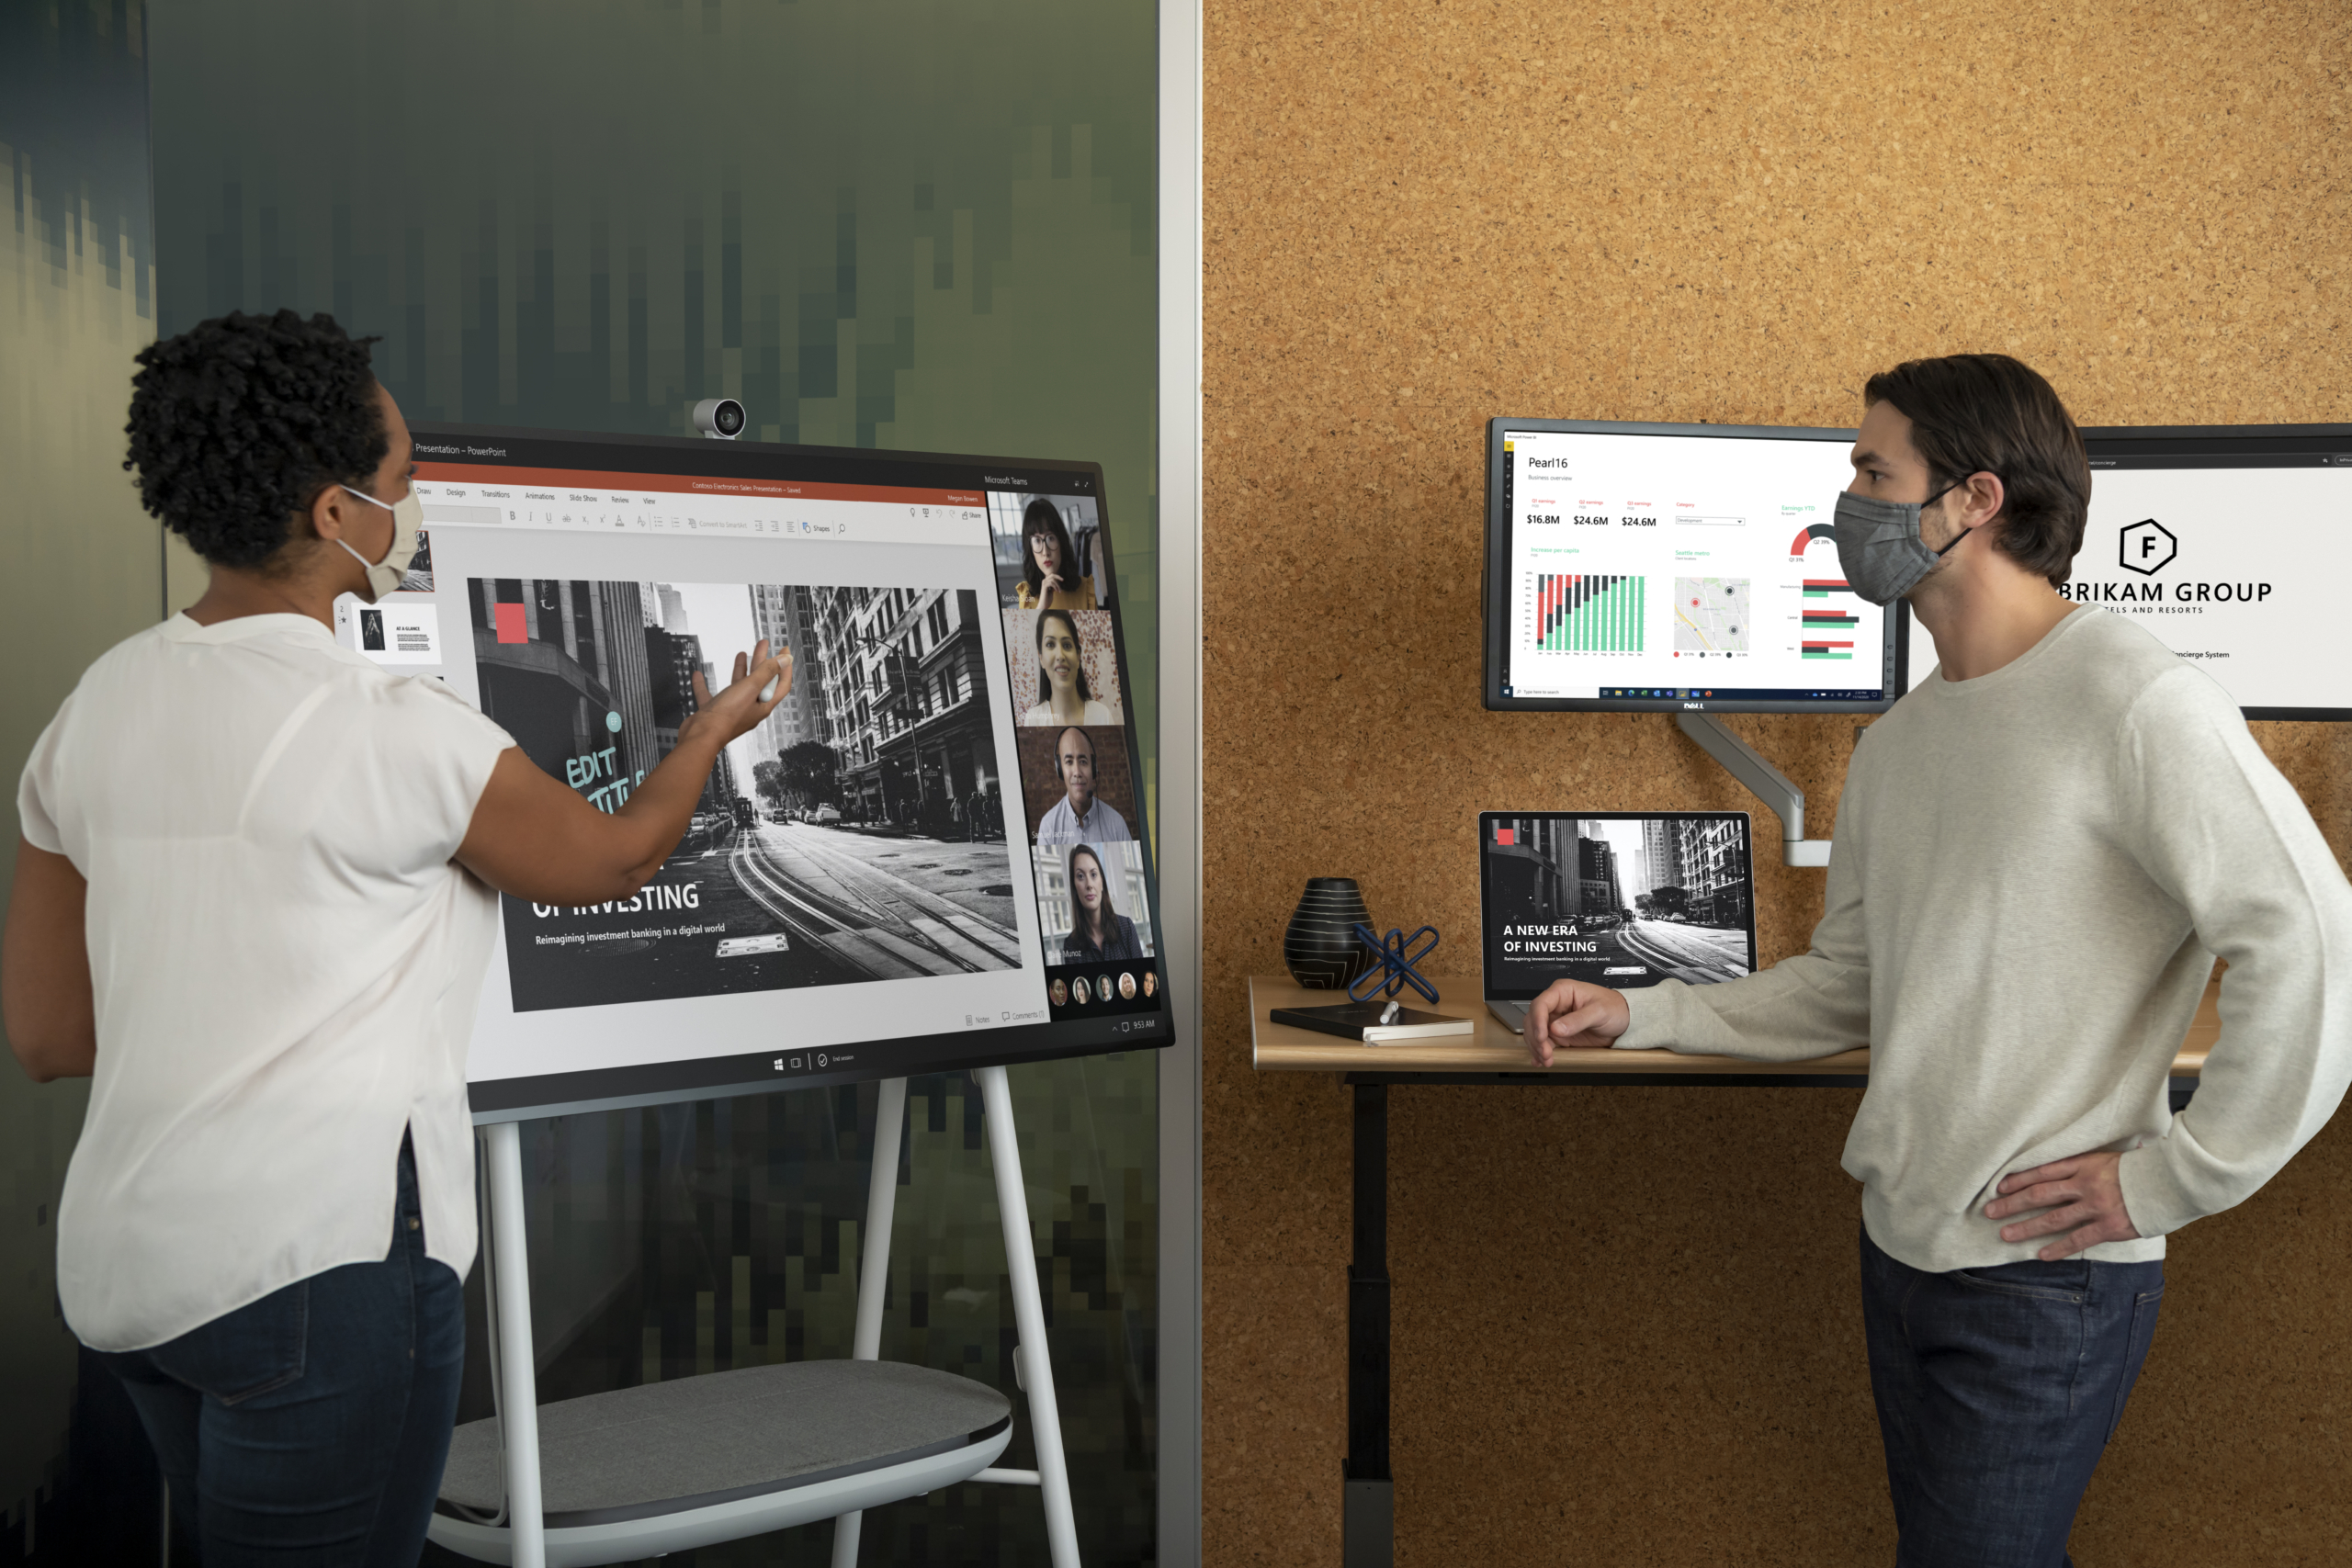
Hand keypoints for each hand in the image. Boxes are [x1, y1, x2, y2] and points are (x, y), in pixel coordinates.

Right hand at [682, 640, 791, 746]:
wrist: (700, 736)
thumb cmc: (726, 718)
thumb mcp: (750, 688)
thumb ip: (767, 672)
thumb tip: (785, 661)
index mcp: (763, 705)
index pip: (780, 684)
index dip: (784, 667)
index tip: (784, 652)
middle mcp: (750, 708)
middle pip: (760, 681)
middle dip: (762, 661)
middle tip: (762, 646)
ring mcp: (732, 710)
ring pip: (739, 686)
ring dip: (741, 669)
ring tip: (742, 654)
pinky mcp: (715, 711)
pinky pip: (711, 694)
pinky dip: (705, 684)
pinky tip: (699, 675)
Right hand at [1039, 567, 1065, 597]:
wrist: (1044, 604)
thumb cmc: (1048, 598)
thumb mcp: (1052, 591)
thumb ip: (1053, 586)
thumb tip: (1057, 583)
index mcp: (1046, 582)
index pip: (1052, 575)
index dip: (1057, 576)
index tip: (1062, 579)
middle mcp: (1044, 581)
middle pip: (1052, 575)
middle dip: (1058, 577)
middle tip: (1062, 580)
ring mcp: (1044, 584)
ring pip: (1053, 580)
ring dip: (1057, 585)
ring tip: (1059, 591)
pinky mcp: (1044, 587)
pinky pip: (1051, 583)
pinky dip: (1055, 587)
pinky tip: (1056, 591)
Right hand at [1524, 979, 1629, 1065]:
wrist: (1624, 1020)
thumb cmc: (1614, 1007)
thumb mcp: (1599, 1011)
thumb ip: (1578, 1020)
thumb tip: (1556, 1028)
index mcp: (1563, 991)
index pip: (1541, 1004)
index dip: (1537, 1021)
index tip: (1542, 1036)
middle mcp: (1556, 1004)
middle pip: (1533, 1019)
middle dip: (1536, 1038)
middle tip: (1545, 1052)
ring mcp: (1556, 1020)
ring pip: (1535, 1032)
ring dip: (1537, 1047)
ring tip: (1546, 1059)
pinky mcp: (1559, 1034)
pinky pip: (1543, 1042)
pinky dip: (1540, 1052)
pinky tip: (1540, 1060)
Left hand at [1984, 1150, 2139, 1260]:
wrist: (2170, 1182)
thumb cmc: (2138, 1169)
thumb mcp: (2106, 1157)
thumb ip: (2083, 1165)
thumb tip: (2058, 1171)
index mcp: (2084, 1164)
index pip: (2042, 1172)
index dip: (2018, 1179)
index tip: (1998, 1187)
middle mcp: (2085, 1184)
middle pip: (2040, 1194)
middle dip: (2012, 1204)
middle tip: (1989, 1211)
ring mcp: (2096, 1206)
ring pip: (2053, 1218)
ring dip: (2026, 1227)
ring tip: (2005, 1234)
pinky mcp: (2109, 1227)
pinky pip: (2078, 1239)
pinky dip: (2058, 1248)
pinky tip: (2041, 1254)